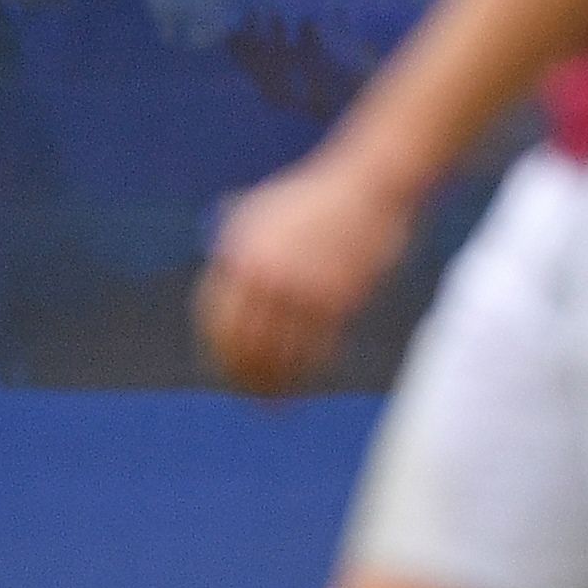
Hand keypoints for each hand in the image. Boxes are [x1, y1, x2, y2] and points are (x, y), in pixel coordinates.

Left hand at [195, 145, 419, 397]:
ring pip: (279, 352)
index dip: (219, 352)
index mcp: (239, 253)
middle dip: (244, 375)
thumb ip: (240, 246)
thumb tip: (224, 278)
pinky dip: (308, 370)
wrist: (372, 183)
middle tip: (250, 396)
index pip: (215, 318)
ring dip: (275, 383)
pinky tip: (307, 381)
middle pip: (243, 342)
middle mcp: (263, 273)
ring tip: (275, 403)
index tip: (225, 372)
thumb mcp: (265, 212)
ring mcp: (300, 287)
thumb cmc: (321, 198)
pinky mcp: (337, 299)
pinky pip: (315, 347)